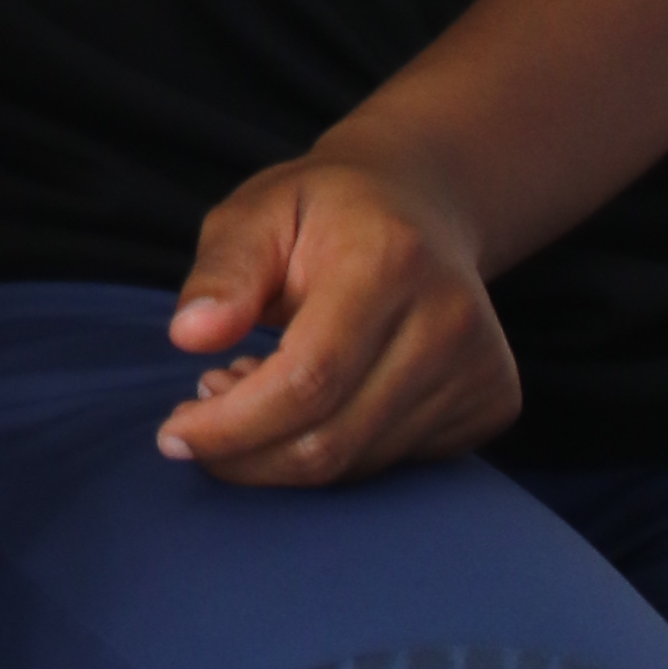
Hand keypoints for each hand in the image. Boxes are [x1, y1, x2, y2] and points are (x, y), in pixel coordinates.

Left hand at [155, 148, 523, 489]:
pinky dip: (333, 453)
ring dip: (282, 453)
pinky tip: (308, 404)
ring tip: (248, 396)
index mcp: (389, 259)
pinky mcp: (493, 401)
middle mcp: (449, 317)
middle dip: (245, 455)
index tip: (173, 432)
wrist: (424, 205)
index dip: (232, 425)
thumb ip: (223, 272)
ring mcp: (481, 365)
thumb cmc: (324, 211)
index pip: (307, 379)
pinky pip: (393, 463)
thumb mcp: (257, 212)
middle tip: (198, 420)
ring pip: (359, 463)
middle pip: (332, 439)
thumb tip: (189, 335)